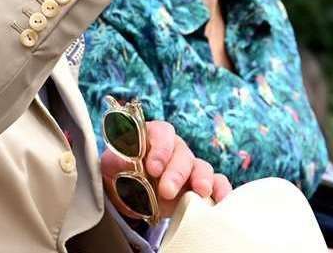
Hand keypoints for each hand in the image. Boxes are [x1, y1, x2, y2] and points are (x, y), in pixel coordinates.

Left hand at [100, 120, 231, 219]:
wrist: (127, 196)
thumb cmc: (120, 174)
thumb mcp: (111, 166)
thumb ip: (118, 160)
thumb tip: (125, 160)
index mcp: (153, 136)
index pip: (163, 133)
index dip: (160, 148)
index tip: (152, 168)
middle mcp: (175, 149)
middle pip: (183, 152)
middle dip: (176, 172)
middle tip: (166, 190)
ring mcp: (190, 167)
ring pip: (202, 166)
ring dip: (201, 179)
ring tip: (199, 192)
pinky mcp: (200, 186)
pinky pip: (217, 183)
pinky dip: (221, 189)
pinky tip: (219, 199)